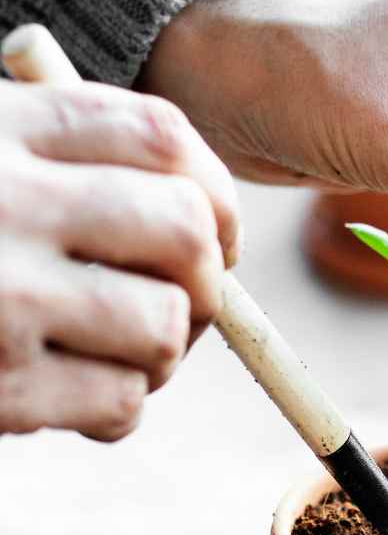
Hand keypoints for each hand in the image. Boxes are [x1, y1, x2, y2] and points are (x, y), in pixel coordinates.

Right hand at [0, 79, 238, 440]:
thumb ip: (65, 163)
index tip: (218, 234)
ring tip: (122, 351)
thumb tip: (204, 228)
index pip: (160, 138)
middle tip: (184, 302)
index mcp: (1, 129)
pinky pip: (120, 401)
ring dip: (163, 351)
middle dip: (207, 280)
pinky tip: (77, 394)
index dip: (217, 192)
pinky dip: (119, 406)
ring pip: (164, 326)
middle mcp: (3, 203)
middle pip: (184, 231)